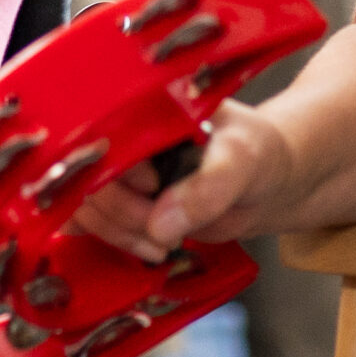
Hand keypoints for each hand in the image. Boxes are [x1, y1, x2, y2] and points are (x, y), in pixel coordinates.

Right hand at [70, 100, 292, 261]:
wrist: (270, 181)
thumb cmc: (259, 154)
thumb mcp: (243, 161)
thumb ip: (207, 188)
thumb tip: (159, 223)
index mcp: (146, 108)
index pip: (100, 136)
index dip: (114, 170)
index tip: (153, 188)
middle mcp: (125, 136)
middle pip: (86, 178)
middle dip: (121, 214)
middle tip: (160, 235)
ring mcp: (122, 171)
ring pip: (85, 207)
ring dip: (117, 234)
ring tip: (160, 247)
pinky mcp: (124, 202)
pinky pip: (94, 224)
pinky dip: (112, 242)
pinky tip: (144, 248)